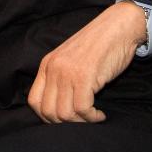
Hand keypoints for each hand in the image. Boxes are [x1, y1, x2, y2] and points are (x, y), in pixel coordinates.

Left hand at [26, 1, 146, 123]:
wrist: (117, 28)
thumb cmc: (98, 47)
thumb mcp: (70, 60)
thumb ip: (60, 78)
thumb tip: (58, 108)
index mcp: (47, 65)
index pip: (34, 101)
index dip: (47, 117)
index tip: (65, 119)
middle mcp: (54, 69)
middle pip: (48, 112)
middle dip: (65, 123)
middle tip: (81, 120)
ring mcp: (68, 73)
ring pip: (65, 114)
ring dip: (81, 122)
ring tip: (92, 116)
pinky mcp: (85, 77)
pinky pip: (83, 109)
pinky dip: (92, 118)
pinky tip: (100, 115)